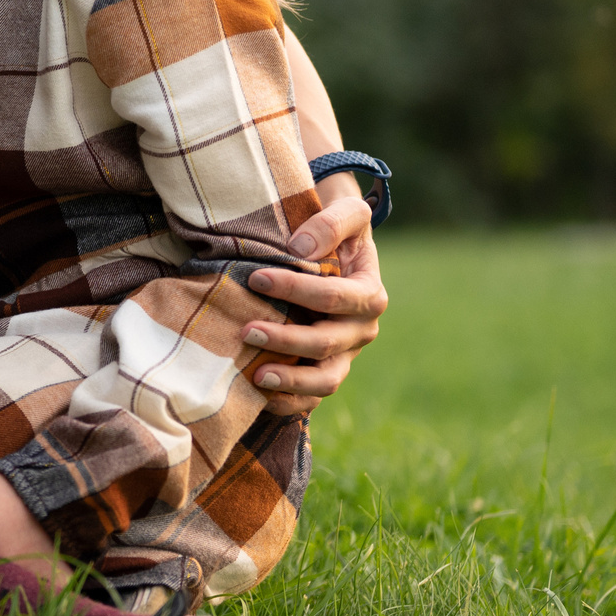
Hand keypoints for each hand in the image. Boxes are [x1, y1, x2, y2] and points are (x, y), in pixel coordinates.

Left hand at [240, 192, 388, 413]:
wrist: (337, 254)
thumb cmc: (338, 232)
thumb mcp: (347, 213)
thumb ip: (332, 222)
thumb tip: (301, 250)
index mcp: (369, 294)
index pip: (333, 297)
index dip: (295, 289)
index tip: (255, 278)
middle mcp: (361, 330)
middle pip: (326, 343)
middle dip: (286, 339)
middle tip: (246, 330)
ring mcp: (346, 355)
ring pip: (326, 380)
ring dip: (291, 381)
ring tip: (256, 375)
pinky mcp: (327, 371)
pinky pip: (314, 399)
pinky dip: (290, 402)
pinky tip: (261, 396)